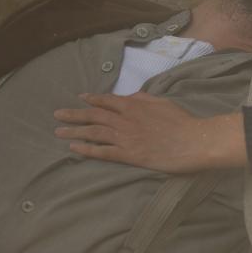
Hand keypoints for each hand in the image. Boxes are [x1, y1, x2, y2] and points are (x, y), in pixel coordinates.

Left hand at [54, 93, 247, 172]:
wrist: (194, 141)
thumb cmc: (182, 122)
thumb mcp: (163, 103)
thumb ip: (144, 99)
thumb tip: (130, 97)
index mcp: (135, 105)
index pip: (107, 101)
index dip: (92, 100)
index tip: (80, 98)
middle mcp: (126, 120)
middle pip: (94, 116)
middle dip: (74, 115)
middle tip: (57, 115)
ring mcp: (126, 137)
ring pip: (94, 133)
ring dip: (74, 131)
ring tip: (59, 132)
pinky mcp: (129, 155)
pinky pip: (102, 152)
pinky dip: (87, 149)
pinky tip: (74, 148)